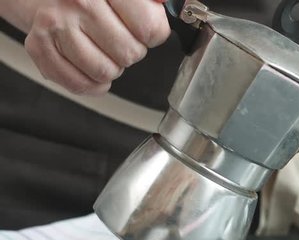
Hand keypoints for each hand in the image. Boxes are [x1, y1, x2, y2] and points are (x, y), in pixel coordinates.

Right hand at [17, 0, 169, 94]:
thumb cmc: (97, 0)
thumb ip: (153, 3)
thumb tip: (172, 5)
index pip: (149, 28)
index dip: (153, 35)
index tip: (145, 30)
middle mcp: (78, 1)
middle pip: (129, 53)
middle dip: (132, 52)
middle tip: (120, 40)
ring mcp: (56, 24)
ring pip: (105, 71)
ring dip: (112, 67)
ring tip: (103, 50)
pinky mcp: (39, 47)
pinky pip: (80, 85)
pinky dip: (92, 83)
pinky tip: (91, 66)